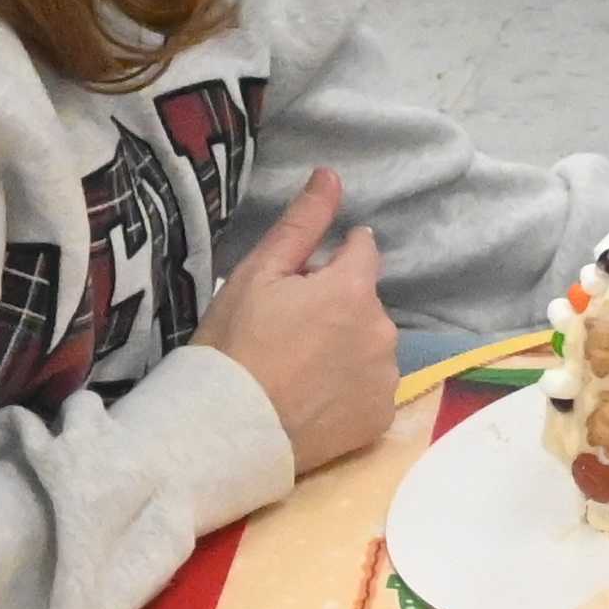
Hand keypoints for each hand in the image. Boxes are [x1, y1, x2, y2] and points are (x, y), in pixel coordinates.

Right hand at [202, 164, 393, 473]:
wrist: (224, 433)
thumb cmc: (233, 346)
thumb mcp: (257, 275)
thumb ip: (302, 223)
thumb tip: (332, 174)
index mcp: (353, 290)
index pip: (362, 251)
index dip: (331, 260)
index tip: (301, 283)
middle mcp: (382, 331)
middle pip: (365, 303)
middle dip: (337, 307)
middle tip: (287, 332)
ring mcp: (384, 378)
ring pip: (370, 346)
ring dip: (347, 348)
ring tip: (297, 370)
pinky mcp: (380, 419)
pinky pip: (370, 390)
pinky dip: (349, 390)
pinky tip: (313, 400)